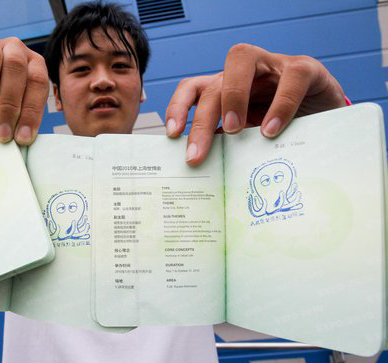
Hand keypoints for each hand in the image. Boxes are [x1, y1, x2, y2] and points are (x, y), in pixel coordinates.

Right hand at [0, 34, 48, 144]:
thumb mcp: (14, 115)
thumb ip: (21, 123)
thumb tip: (22, 139)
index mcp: (34, 64)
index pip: (38, 81)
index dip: (31, 111)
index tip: (22, 138)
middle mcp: (15, 49)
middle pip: (15, 67)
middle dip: (8, 106)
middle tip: (1, 134)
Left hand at [165, 43, 346, 165]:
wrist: (328, 119)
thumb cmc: (284, 127)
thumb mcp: (252, 137)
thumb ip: (230, 142)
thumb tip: (203, 165)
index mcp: (227, 89)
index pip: (193, 89)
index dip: (178, 107)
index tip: (172, 134)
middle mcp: (244, 72)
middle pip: (213, 84)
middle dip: (201, 119)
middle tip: (197, 154)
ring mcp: (273, 65)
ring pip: (241, 60)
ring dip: (233, 96)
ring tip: (233, 131)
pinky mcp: (306, 68)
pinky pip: (291, 78)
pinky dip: (281, 105)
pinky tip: (272, 131)